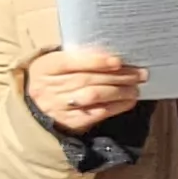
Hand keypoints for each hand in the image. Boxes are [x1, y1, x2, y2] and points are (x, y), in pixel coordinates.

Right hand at [27, 46, 148, 134]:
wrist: (38, 107)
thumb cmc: (55, 79)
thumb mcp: (57, 64)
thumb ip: (78, 58)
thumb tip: (113, 56)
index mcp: (43, 68)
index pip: (69, 62)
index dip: (94, 61)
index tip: (117, 61)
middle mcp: (47, 88)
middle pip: (86, 79)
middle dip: (117, 76)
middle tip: (139, 74)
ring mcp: (57, 106)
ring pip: (93, 95)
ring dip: (119, 91)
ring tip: (135, 87)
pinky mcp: (70, 122)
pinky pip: (97, 113)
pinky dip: (116, 106)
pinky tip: (128, 100)